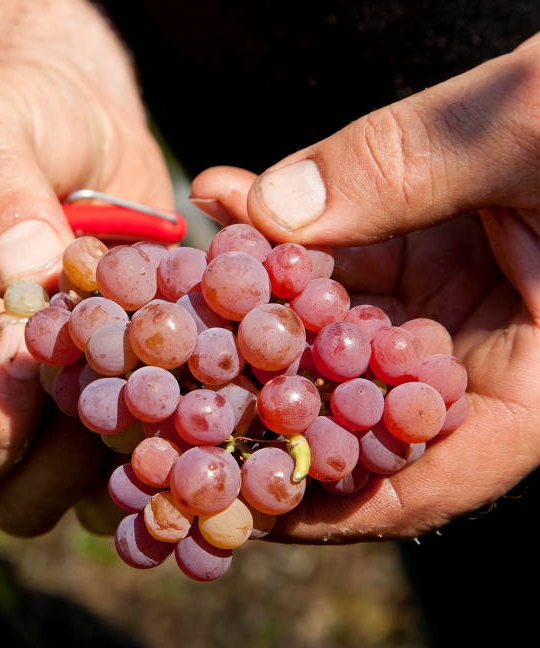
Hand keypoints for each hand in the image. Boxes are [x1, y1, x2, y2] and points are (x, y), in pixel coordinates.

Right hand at [0, 0, 170, 535]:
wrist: (79, 130)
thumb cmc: (2, 120)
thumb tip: (24, 271)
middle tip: (28, 336)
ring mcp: (22, 420)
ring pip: (21, 502)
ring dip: (60, 455)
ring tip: (97, 360)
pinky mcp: (91, 423)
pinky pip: (101, 489)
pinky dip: (128, 465)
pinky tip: (152, 395)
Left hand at [191, 32, 539, 542]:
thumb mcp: (531, 130)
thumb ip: (414, 169)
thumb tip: (270, 211)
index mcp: (539, 379)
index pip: (428, 479)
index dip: (326, 502)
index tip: (233, 504)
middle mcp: (481, 348)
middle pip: (353, 403)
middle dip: (256, 396)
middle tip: (160, 391)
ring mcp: (445, 295)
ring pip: (326, 323)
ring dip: (245, 303)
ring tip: (164, 289)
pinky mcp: (420, 240)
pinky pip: (335, 248)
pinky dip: (278, 227)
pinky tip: (219, 199)